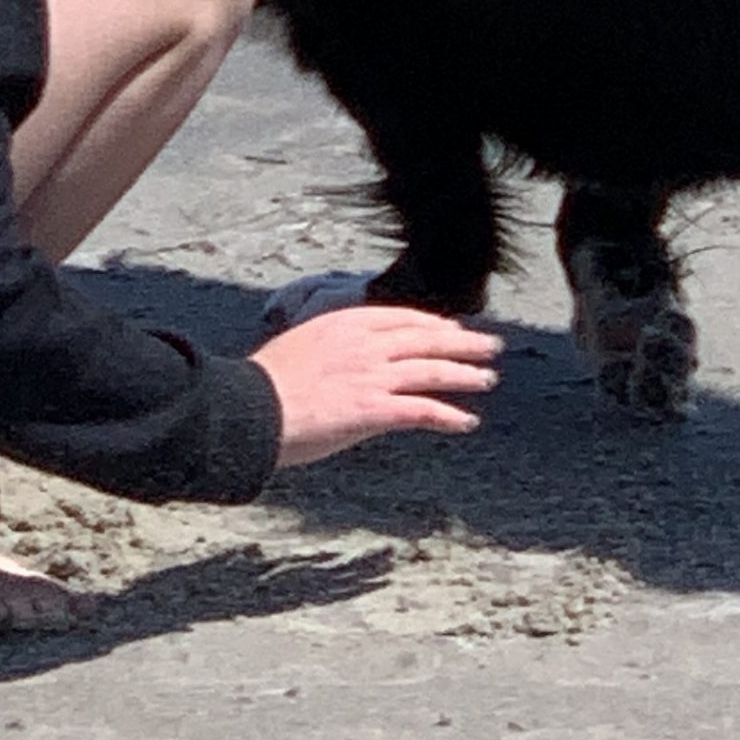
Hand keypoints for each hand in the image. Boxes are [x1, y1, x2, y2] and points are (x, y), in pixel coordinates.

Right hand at [248, 305, 501, 466]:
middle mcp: (364, 344)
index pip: (400, 318)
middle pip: (425, 338)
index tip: (451, 328)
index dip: (431, 324)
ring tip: (488, 378)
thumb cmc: (261, 386)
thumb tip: (337, 361)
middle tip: (490, 344)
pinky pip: (423, 409)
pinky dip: (448, 415)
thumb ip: (328, 350)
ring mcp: (372, 375)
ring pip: (432, 370)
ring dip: (465, 374)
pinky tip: (466, 422)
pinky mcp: (374, 409)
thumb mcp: (298, 348)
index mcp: (344, 324)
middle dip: (462, 342)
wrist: (248, 409)